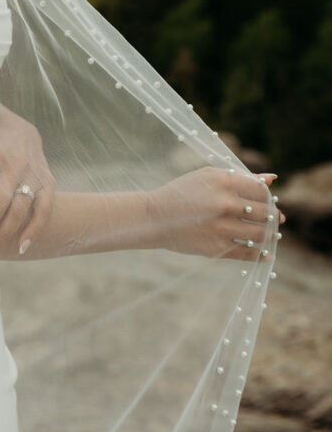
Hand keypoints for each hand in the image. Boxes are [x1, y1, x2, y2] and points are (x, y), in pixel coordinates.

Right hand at [149, 166, 284, 260]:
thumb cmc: (183, 192)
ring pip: (260, 234)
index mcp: (225, 182)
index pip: (261, 190)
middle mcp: (225, 204)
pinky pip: (248, 253)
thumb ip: (241, 177)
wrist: (155, 217)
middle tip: (276, 218)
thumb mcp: (209, 176)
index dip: (269, 197)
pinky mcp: (217, 248)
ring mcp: (222, 228)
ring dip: (270, 235)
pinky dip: (261, 255)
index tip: (268, 201)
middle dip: (273, 216)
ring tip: (271, 234)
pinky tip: (267, 254)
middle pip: (265, 212)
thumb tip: (272, 179)